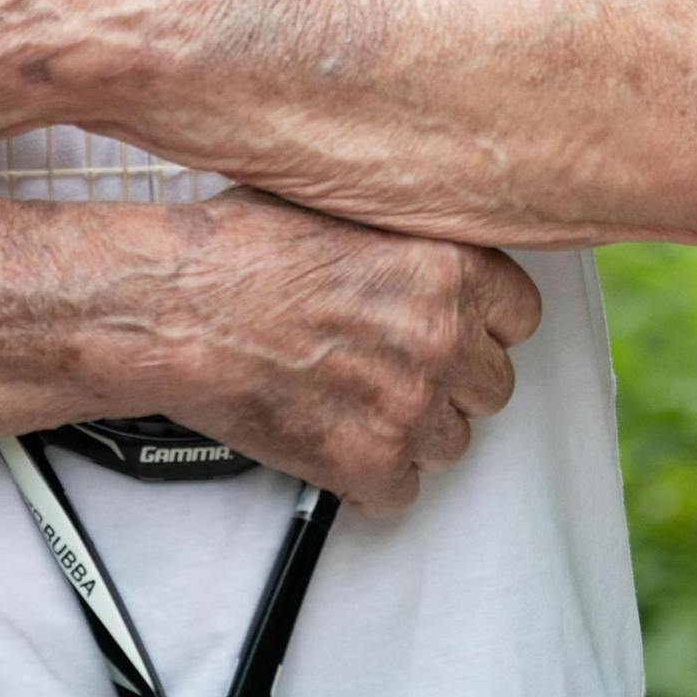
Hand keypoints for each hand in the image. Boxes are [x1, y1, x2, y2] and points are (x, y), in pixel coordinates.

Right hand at [146, 189, 543, 513]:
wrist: (177, 308)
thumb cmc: (239, 251)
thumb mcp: (347, 204)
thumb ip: (409, 233)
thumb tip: (428, 245)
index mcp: (451, 267)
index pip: (519, 317)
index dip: (479, 325)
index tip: (452, 328)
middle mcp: (443, 337)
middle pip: (490, 386)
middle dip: (446, 381)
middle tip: (391, 367)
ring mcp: (410, 406)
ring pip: (450, 442)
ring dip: (410, 431)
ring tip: (353, 401)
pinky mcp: (367, 462)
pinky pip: (398, 492)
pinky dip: (367, 479)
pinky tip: (333, 440)